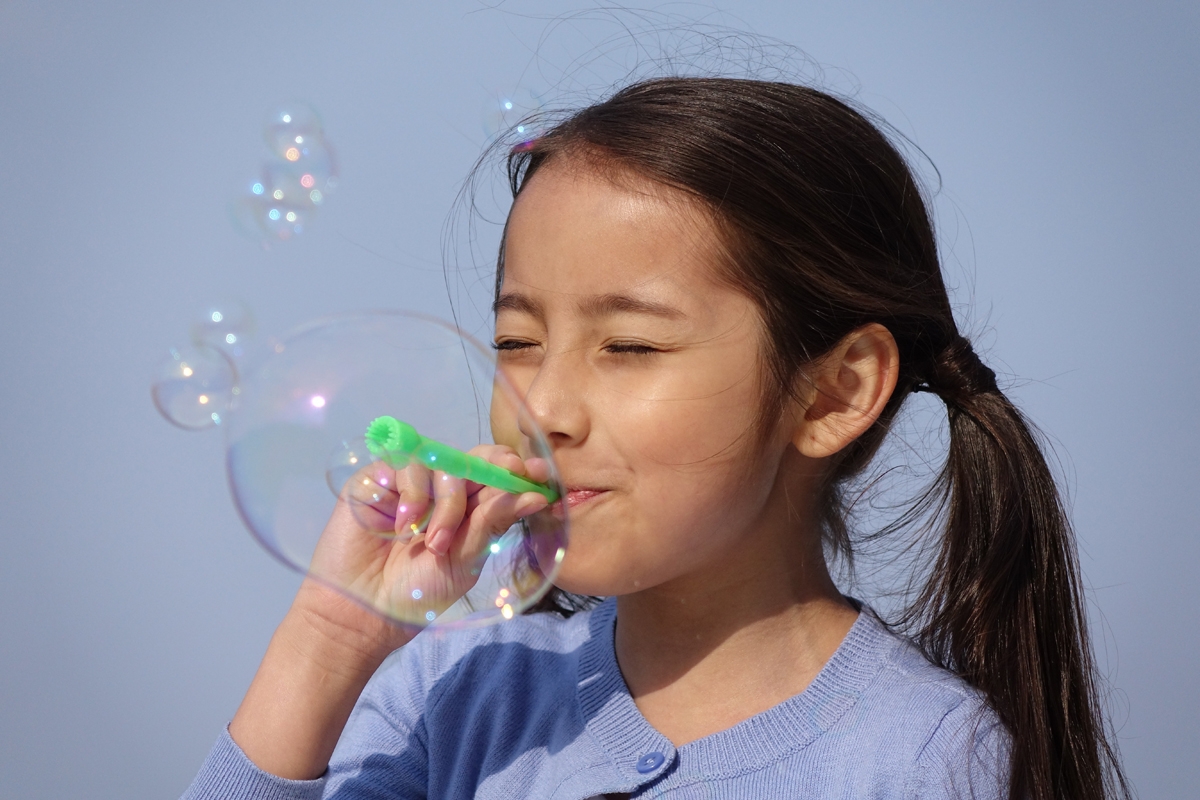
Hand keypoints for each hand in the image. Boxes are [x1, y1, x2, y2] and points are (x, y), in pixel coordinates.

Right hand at [228, 444, 549, 779]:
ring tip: (434, 543)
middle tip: (507, 482)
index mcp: (468, 507)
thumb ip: (494, 523)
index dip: (517, 470)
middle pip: (474, 458)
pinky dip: (414, 494)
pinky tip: (405, 527)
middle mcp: (441, 489)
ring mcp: (409, 481)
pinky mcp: (378, 477)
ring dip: (448, 503)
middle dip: (494, 470)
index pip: (497, 474)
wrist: (364, 611)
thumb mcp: (466, 560)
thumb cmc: (417, 593)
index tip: (537, 476)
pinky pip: (406, 464)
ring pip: (444, 463)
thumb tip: (537, 496)